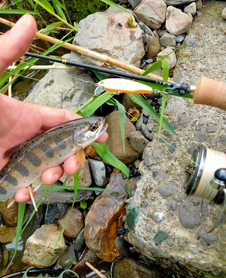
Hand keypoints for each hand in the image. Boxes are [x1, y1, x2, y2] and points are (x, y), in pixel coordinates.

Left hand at [0, 15, 107, 202]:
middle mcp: (25, 137)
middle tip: (71, 166)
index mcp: (28, 116)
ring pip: (44, 169)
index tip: (101, 137)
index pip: (64, 122)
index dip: (84, 129)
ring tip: (48, 178)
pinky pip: (20, 185)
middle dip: (71, 159)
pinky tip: (23, 193)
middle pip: (59, 149)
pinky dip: (26, 192)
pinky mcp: (1, 173)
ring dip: (52, 176)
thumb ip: (7, 52)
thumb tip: (30, 21)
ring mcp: (14, 156)